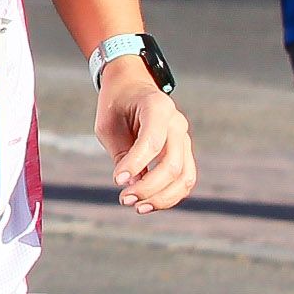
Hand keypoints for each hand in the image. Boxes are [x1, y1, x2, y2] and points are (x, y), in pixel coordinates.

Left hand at [95, 60, 196, 210]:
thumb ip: (121, 153)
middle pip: (172, 164)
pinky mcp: (185, 152)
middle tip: (123, 199)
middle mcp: (177, 123)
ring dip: (162, 197)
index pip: (152, 141)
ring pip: (185, 176)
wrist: (131, 86)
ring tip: (136, 206)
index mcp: (157, 106)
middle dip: (148, 186)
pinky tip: (148, 204)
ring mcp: (185, 138)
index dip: (136, 164)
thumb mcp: (108, 125)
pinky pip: (185, 179)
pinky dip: (170, 195)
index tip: (117, 181)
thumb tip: (132, 186)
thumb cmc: (115, 105)